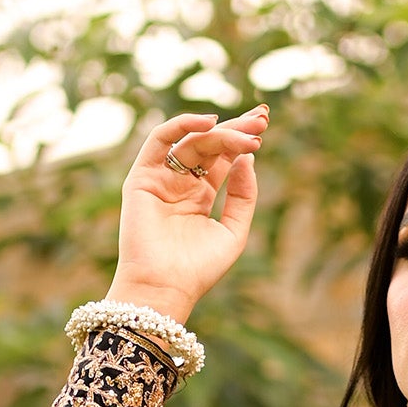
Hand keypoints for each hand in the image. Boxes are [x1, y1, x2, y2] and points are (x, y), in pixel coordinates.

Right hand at [108, 107, 268, 326]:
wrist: (165, 288)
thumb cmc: (198, 270)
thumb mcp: (234, 232)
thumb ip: (243, 196)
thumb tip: (248, 158)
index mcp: (201, 195)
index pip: (223, 158)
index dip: (242, 139)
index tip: (265, 123)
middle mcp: (181, 183)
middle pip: (211, 144)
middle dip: (237, 129)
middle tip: (262, 118)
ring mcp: (161, 178)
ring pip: (192, 141)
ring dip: (221, 132)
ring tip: (247, 133)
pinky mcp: (142, 177)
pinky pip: (160, 140)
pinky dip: (182, 126)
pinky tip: (209, 124)